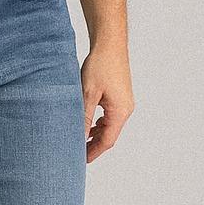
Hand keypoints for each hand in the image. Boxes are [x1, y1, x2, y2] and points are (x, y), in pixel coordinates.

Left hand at [81, 44, 133, 161]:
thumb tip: (78, 137)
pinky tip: (88, 123)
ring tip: (80, 140)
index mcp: (120, 111)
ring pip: (110, 126)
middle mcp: (125, 109)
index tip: (80, 161)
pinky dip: (99, 123)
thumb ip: (83, 116)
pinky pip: (110, 116)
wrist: (110, 43)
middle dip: (94, 146)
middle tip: (77, 154)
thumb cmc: (100, 65)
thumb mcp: (88, 93)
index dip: (93, 152)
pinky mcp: (120, 96)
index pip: (107, 140)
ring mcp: (124, 102)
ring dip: (96, 134)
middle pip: (110, 135)